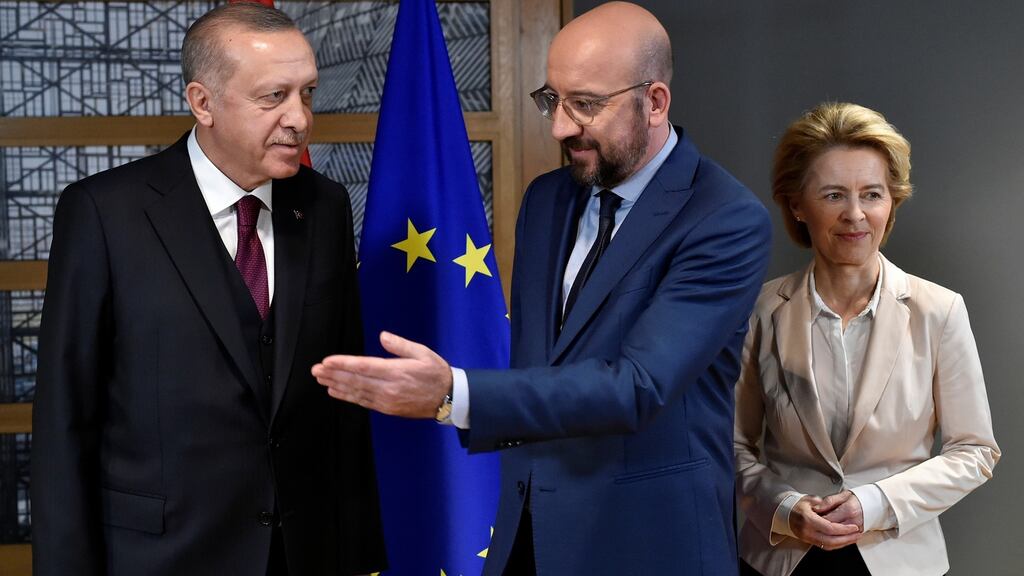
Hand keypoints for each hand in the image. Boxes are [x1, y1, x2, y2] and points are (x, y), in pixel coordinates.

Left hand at [311, 331, 451, 417]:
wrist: (449, 399)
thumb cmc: (436, 373)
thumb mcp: (423, 353)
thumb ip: (401, 345)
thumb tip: (383, 336)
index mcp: (397, 372)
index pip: (364, 367)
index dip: (343, 365)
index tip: (327, 361)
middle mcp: (389, 388)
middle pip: (355, 381)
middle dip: (333, 375)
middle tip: (315, 370)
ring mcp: (387, 401)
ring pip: (356, 392)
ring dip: (336, 385)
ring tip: (321, 379)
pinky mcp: (387, 409)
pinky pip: (363, 402)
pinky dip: (347, 397)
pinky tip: (335, 391)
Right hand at [789, 495, 861, 550]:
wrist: (784, 514)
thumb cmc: (797, 506)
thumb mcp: (809, 499)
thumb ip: (822, 502)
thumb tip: (831, 506)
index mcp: (808, 519)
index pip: (830, 528)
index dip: (844, 529)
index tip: (854, 527)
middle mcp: (808, 531)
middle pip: (831, 540)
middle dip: (847, 538)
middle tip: (857, 534)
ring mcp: (808, 538)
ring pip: (829, 545)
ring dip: (843, 543)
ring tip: (854, 538)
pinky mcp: (809, 541)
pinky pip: (825, 546)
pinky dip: (836, 545)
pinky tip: (844, 541)